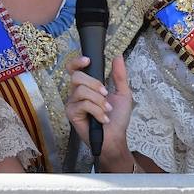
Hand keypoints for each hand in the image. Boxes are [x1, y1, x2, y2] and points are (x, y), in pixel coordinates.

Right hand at [65, 54, 134, 171]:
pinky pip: (83, 104)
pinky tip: (103, 119)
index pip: (74, 69)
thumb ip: (119, 76)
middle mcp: (77, 93)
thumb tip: (118, 56)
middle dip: (94, 84)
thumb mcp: (123, 93)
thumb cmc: (117, 117)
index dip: (77, 62)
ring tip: (106, 110)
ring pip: (81, 90)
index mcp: (87, 86)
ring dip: (98, 100)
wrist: (115, 137)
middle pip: (77, 77)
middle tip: (105, 94)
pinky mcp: (71, 114)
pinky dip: (97, 111)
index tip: (88, 61)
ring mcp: (72, 103)